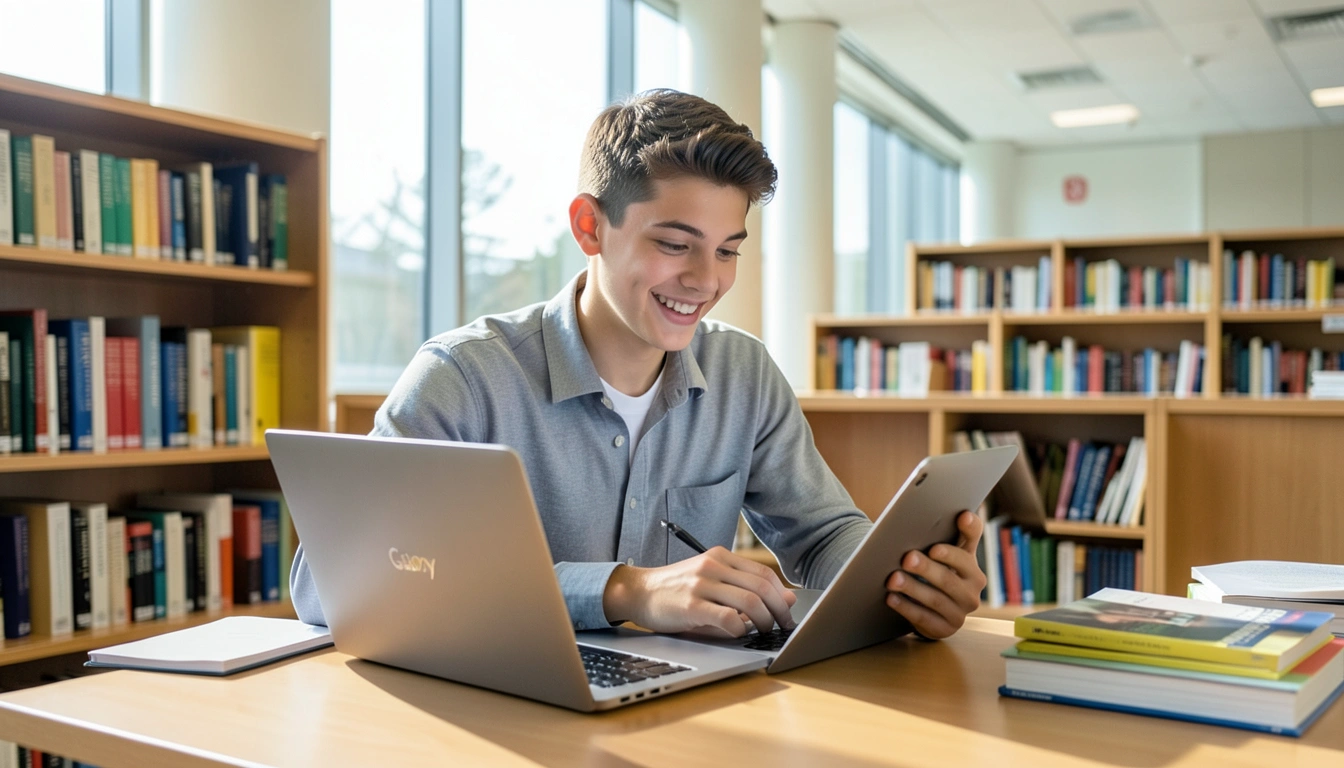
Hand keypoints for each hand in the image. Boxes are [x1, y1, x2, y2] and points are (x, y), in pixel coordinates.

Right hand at [602, 547, 797, 636]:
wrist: (638, 592)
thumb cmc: (677, 590)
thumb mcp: (712, 582)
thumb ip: (745, 587)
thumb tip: (788, 598)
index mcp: (720, 557)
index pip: (764, 574)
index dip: (781, 596)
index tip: (787, 613)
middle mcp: (713, 565)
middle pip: (762, 588)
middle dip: (779, 612)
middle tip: (783, 627)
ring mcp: (702, 584)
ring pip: (750, 603)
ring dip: (763, 622)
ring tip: (763, 632)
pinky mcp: (691, 605)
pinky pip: (728, 618)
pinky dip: (740, 630)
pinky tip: (738, 634)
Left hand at [884, 511, 985, 639]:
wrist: (936, 611)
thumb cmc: (936, 572)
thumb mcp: (942, 555)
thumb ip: (943, 534)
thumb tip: (925, 514)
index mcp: (971, 564)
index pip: (972, 541)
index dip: (968, 529)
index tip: (960, 516)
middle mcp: (972, 589)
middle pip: (949, 577)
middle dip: (927, 567)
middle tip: (907, 558)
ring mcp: (961, 611)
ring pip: (935, 599)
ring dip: (913, 588)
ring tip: (892, 578)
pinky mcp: (946, 628)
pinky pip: (925, 618)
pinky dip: (906, 608)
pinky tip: (891, 598)